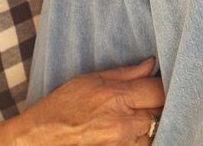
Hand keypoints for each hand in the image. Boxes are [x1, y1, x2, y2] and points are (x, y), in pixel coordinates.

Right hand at [0, 57, 164, 144]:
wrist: (37, 140)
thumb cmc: (60, 107)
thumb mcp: (89, 80)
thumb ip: (125, 73)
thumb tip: (151, 64)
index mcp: (116, 98)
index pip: (159, 90)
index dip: (165, 85)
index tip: (164, 81)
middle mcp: (122, 123)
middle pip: (161, 111)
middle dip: (159, 103)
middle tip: (151, 97)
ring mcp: (121, 144)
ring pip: (155, 131)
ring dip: (152, 122)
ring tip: (138, 114)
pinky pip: (143, 145)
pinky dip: (142, 137)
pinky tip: (131, 129)